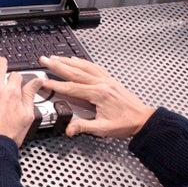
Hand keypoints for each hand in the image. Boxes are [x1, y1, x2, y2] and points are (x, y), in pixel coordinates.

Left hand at [0, 57, 42, 146]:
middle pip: (0, 65)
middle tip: (2, 65)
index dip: (17, 77)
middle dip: (2, 63)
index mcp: (12, 92)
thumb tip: (37, 82)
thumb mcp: (27, 116)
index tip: (16, 81)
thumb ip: (30, 96)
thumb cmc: (8, 135)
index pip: (16, 75)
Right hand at [40, 56, 155, 138]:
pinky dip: (82, 62)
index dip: (56, 85)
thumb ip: (84, 127)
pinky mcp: (110, 80)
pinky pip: (94, 67)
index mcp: (99, 94)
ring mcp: (106, 80)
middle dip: (57, 65)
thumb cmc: (126, 124)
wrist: (143, 119)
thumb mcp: (103, 129)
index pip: (72, 87)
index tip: (44, 82)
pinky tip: (76, 59)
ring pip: (83, 66)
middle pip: (75, 71)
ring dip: (67, 61)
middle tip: (44, 60)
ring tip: (55, 57)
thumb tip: (69, 129)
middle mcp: (102, 83)